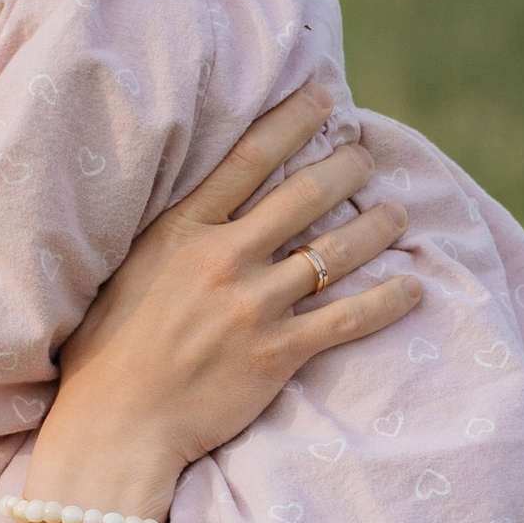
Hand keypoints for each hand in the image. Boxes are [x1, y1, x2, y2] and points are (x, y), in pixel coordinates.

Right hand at [51, 92, 416, 491]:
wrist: (116, 424)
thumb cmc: (111, 349)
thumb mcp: (130, 269)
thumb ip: (174, 234)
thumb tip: (211, 201)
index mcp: (182, 230)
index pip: (249, 158)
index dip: (293, 121)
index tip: (324, 99)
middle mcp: (223, 258)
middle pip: (305, 194)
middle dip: (346, 167)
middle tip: (366, 156)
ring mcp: (254, 305)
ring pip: (336, 252)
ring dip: (376, 227)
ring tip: (395, 214)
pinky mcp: (278, 352)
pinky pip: (349, 317)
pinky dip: (387, 301)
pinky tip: (412, 288)